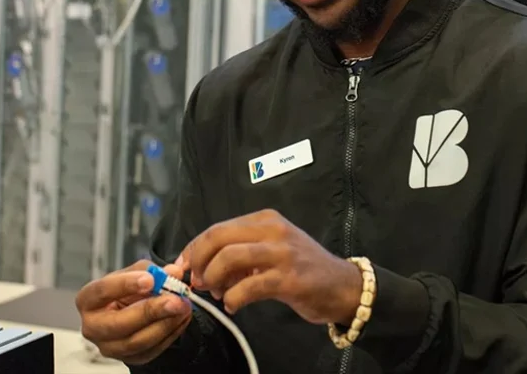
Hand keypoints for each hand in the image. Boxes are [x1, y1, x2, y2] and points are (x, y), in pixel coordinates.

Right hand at [76, 260, 192, 364]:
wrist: (129, 308)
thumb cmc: (126, 289)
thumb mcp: (136, 272)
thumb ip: (154, 271)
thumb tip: (173, 272)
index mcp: (88, 300)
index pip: (103, 291)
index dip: (126, 284)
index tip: (150, 279)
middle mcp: (93, 327)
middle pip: (119, 323)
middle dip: (150, 311)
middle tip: (174, 299)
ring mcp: (109, 346)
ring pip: (137, 341)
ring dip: (165, 324)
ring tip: (183, 307)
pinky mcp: (127, 359)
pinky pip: (151, 351)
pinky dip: (170, 334)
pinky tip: (181, 319)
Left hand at [178, 209, 363, 324]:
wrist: (343, 286)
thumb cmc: (302, 268)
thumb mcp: (271, 250)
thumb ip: (239, 253)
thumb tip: (198, 267)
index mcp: (265, 219)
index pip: (217, 228)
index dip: (194, 248)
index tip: (183, 266)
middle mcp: (273, 230)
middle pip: (219, 238)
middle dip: (198, 261)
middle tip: (196, 281)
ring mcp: (282, 253)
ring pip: (229, 258)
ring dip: (213, 278)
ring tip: (215, 293)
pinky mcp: (289, 279)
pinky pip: (248, 287)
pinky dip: (233, 299)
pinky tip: (234, 306)